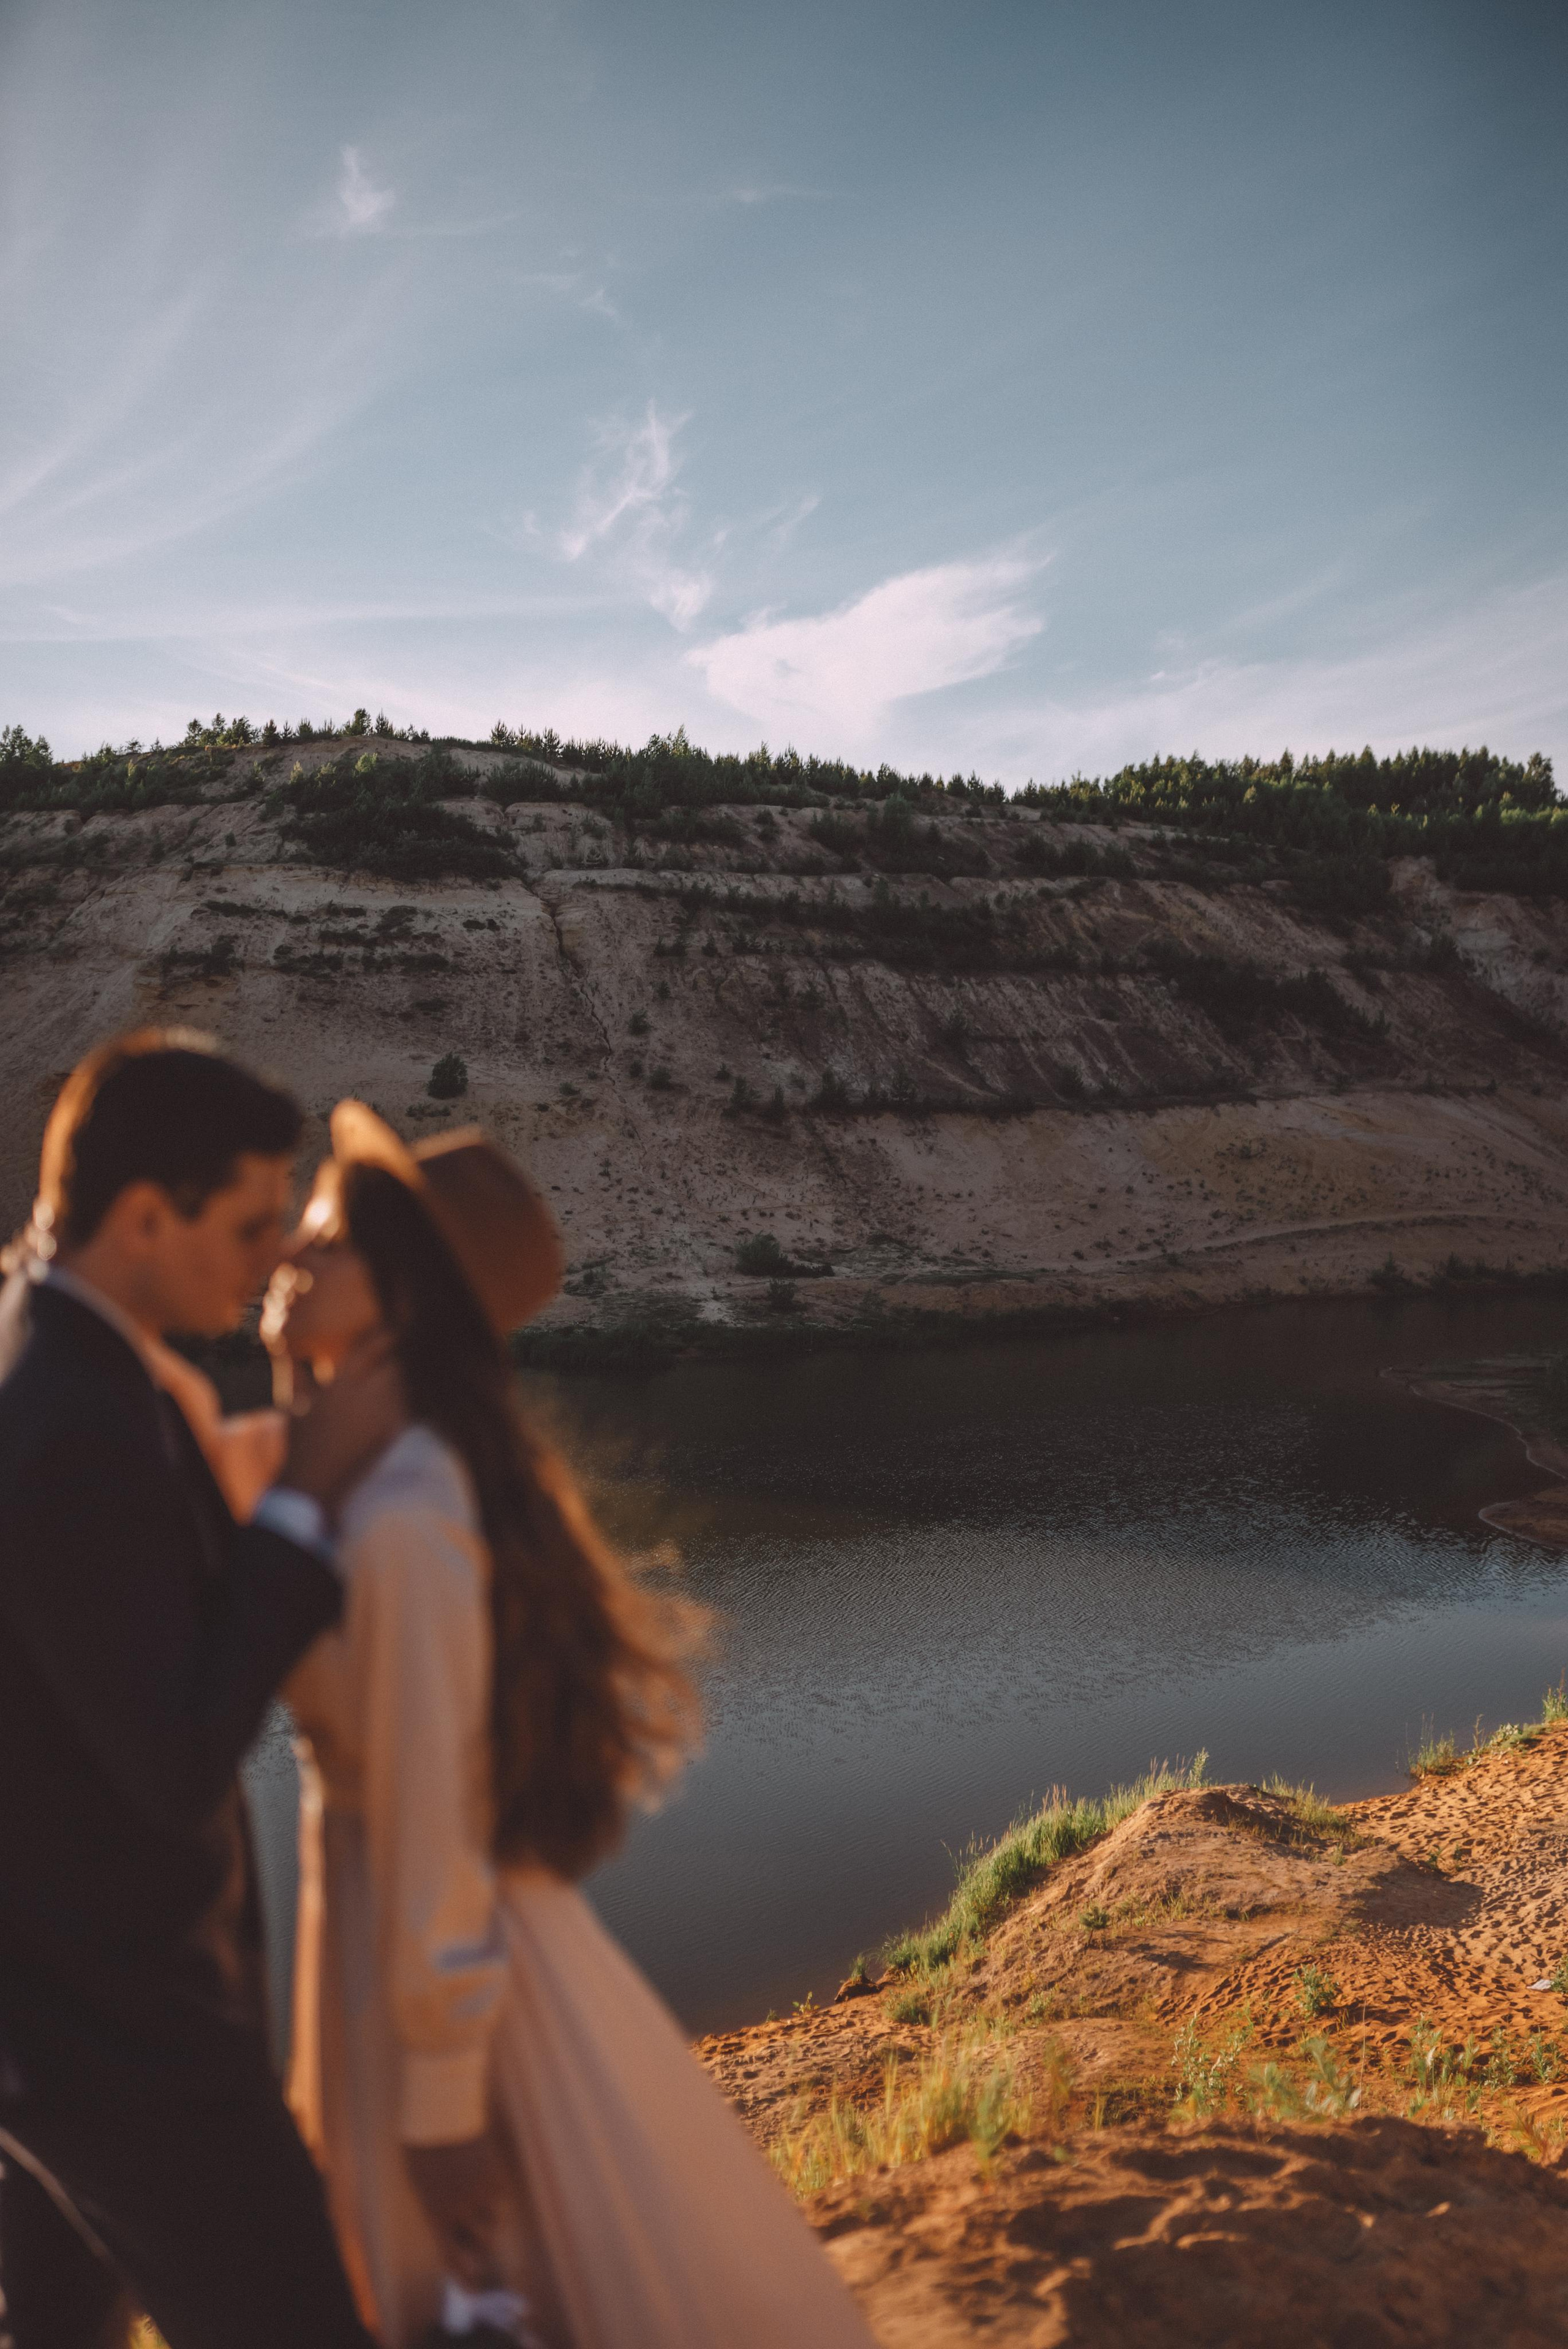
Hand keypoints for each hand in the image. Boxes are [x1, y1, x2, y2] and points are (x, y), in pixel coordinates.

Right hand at [281, 1329, 405, 1517]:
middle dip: (394, 1365)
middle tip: (397, 1360)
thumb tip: (290, 1356)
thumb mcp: (296, 1406)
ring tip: (396, 1385)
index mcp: (338, 1386)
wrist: (314, 1481)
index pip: (368, 1352)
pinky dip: (400, 1407)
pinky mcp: (388, 1435)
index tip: (393, 1330)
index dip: (383, 1338)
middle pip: (392, 1369)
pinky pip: (403, 1412)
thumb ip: (298, 1378)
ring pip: (400, 1390)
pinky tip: (394, 1408)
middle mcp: (362, 1397)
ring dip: (398, 1386)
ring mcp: (378, 1417)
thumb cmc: (300, 1443)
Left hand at [403, 2129, 508, 2288]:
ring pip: (494, 2221)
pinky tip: (479, 2175)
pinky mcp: (493, 2176)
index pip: (450, 2255)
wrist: (441, 2115)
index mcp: (436, 2213)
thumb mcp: (422, 2185)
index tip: (472, 2288)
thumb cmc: (424, 2149)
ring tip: (477, 2200)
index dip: (463, 2275)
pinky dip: (492, 2193)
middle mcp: (460, 2209)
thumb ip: (438, 2210)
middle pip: (483, 2243)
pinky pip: (498, 2197)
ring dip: (489, 2218)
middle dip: (483, 2245)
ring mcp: (479, 2192)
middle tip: (482, 2242)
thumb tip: (455, 2232)